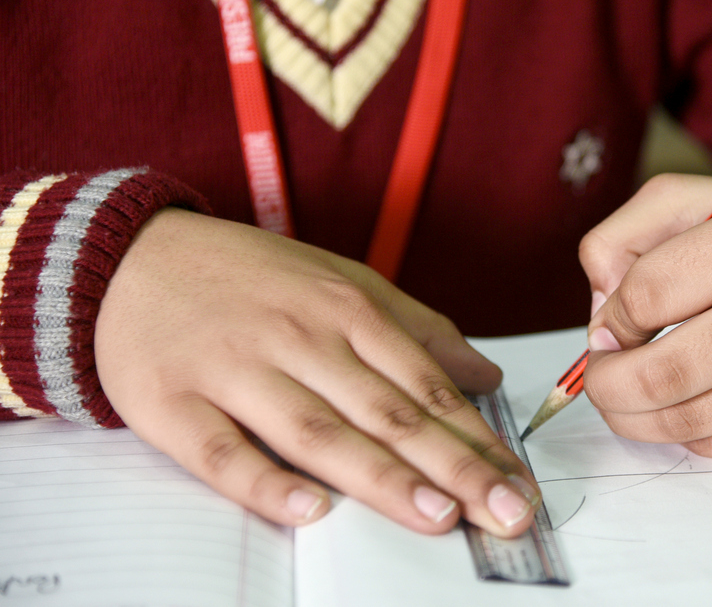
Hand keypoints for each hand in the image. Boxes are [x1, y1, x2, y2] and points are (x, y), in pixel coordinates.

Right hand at [95, 209, 539, 535]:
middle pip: (386, 412)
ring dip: (382, 478)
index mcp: (345, 310)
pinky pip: (222, 451)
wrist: (133, 256)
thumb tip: (485, 378)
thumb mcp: (343, 281)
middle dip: (454, 467)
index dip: (476, 438)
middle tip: (508, 513)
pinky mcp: (174, 402)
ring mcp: (236, 370)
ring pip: (317, 432)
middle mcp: (298, 339)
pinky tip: (310, 512)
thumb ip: (418, 329)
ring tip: (439, 516)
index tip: (518, 481)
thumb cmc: (252, 277)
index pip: (425, 385)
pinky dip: (264, 483)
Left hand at [578, 174, 711, 458]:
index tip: (615, 320)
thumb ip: (620, 240)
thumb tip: (599, 322)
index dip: (611, 316)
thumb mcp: (691, 202)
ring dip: (631, 414)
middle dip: (605, 383)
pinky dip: (682, 428)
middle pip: (659, 376)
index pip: (646, 297)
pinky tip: (688, 398)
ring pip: (680, 422)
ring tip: (627, 389)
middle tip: (600, 371)